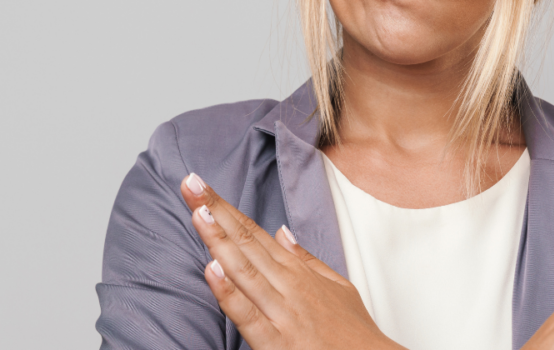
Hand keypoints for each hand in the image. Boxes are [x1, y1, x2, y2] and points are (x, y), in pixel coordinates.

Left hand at [180, 173, 404, 349]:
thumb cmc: (352, 330)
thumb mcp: (337, 286)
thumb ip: (306, 259)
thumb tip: (281, 231)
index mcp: (297, 272)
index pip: (254, 233)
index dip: (227, 209)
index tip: (203, 186)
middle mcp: (287, 286)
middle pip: (245, 243)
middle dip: (216, 212)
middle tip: (191, 183)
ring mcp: (281, 313)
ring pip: (244, 271)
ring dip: (219, 240)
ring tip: (198, 211)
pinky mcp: (276, 342)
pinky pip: (248, 315)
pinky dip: (229, 293)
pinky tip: (211, 269)